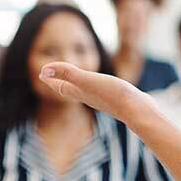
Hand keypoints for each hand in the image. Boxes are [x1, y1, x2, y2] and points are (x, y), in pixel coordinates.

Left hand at [39, 63, 156, 129]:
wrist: (138, 110)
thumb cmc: (113, 94)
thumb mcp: (88, 80)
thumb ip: (68, 74)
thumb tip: (45, 69)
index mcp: (80, 92)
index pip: (60, 86)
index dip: (50, 79)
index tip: (42, 72)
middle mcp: (89, 97)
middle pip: (69, 89)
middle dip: (59, 82)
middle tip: (51, 76)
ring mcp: (103, 99)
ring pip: (84, 92)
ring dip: (76, 85)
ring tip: (73, 80)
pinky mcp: (116, 98)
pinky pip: (99, 92)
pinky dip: (94, 86)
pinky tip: (101, 86)